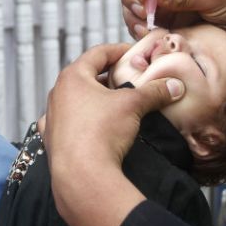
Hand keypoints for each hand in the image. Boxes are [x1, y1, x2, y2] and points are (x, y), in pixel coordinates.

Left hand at [42, 43, 183, 225]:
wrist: (82, 175)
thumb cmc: (102, 131)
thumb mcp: (133, 105)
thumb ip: (154, 92)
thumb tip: (174, 86)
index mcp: (72, 77)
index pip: (97, 54)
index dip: (118, 51)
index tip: (133, 54)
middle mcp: (57, 94)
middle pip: (84, 76)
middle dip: (107, 76)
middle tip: (126, 78)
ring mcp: (51, 118)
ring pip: (74, 100)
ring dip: (93, 98)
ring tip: (113, 103)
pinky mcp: (52, 140)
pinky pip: (67, 123)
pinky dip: (80, 120)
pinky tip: (91, 126)